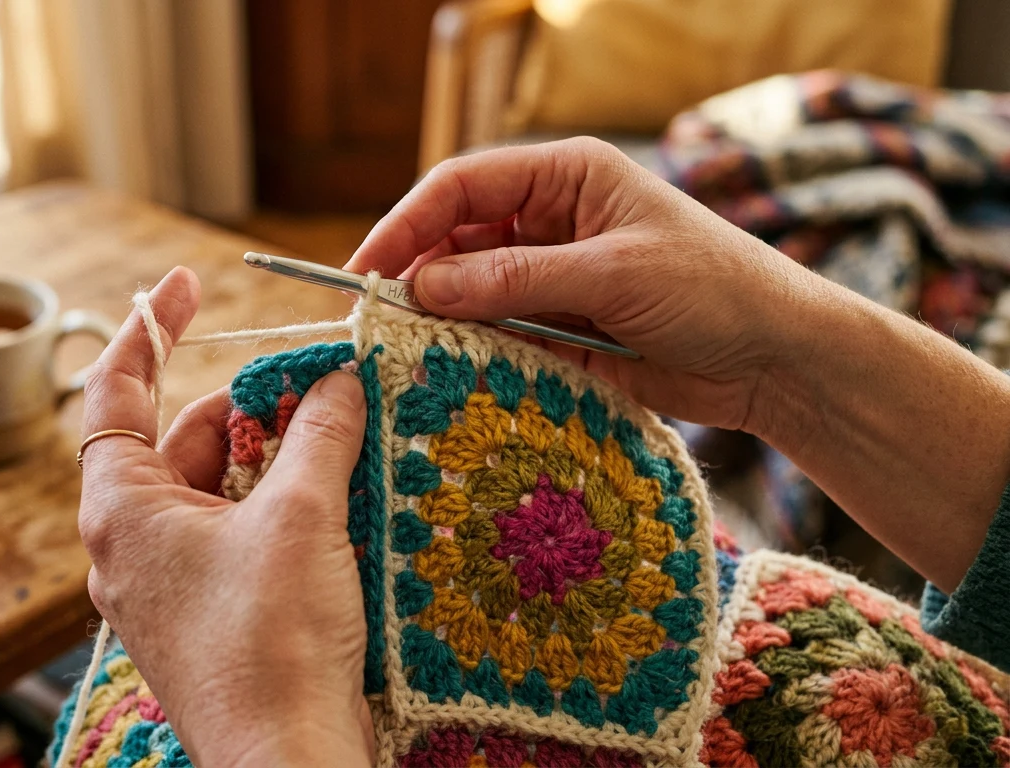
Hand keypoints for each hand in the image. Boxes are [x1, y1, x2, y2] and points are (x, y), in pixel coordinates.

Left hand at [78, 267, 372, 767]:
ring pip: (216, 487)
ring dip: (273, 453)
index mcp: (121, 508)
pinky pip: (236, 532)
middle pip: (182, 438)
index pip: (116, 391)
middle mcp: (131, 543)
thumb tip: (341, 377)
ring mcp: (169, 582)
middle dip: (248, 401)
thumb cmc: (272, 642)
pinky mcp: (208, 613)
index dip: (149, 328)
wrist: (288, 760)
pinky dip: (278, 503)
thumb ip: (318, 432)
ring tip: (338, 431)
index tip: (183, 283)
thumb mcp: (300, 516)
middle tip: (316, 377)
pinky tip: (334, 492)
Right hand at [347, 138, 824, 432]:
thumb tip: (424, 286)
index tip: (367, 270)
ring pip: (470, 293)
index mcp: (567, 177)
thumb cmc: (714, 289)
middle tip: (378, 321)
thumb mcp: (614, 274)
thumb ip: (517, 278)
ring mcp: (552, 279)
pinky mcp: (558, 331)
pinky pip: (497, 336)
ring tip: (406, 353)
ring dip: (442, 320)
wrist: (776, 360)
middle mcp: (550, 221)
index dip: (407, 223)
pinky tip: (451, 374)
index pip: (463, 186)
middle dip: (417, 276)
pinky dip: (472, 353)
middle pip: (456, 239)